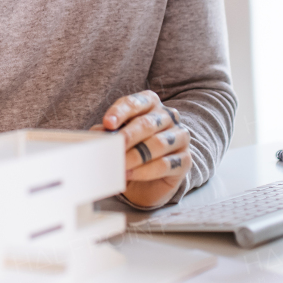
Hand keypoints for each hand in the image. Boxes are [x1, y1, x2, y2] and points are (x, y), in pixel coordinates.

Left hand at [92, 90, 190, 208]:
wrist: (147, 180)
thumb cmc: (130, 150)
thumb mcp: (115, 139)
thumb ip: (107, 133)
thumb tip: (97, 135)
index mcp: (150, 103)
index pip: (135, 103)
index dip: (120, 112)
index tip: (107, 123)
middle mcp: (168, 116)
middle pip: (147, 124)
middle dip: (127, 137)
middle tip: (112, 149)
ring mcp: (180, 137)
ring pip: (158, 143)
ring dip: (136, 156)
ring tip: (119, 166)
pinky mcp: (185, 159)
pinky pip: (166, 164)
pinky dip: (145, 171)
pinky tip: (130, 175)